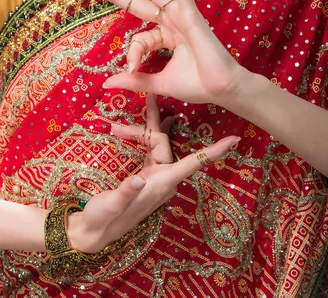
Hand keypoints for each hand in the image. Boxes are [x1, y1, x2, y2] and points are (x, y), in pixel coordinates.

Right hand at [68, 96, 239, 252]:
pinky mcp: (143, 175)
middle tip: (149, 95)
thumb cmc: (104, 220)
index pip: (193, 163)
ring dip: (149, 125)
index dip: (214, 151)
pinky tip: (143, 125)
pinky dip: (145, 135)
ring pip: (157, 144)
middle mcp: (162, 178)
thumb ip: (126, 192)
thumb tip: (139, 179)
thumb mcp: (112, 206)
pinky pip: (150, 150)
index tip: (235, 139)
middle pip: (166, 143)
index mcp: (161, 183)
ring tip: (146, 102)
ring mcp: (153, 176)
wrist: (94, 232)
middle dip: (157, 121)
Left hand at [91, 0, 249, 106]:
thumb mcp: (158, 82)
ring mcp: (182, 17)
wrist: (220, 89)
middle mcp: (172, 23)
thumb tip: (106, 83)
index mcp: (166, 38)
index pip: (140, 38)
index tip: (132, 67)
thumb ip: (135, 79)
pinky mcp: (192, 16)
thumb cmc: (196, 85)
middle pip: (140, 3)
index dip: (133, 53)